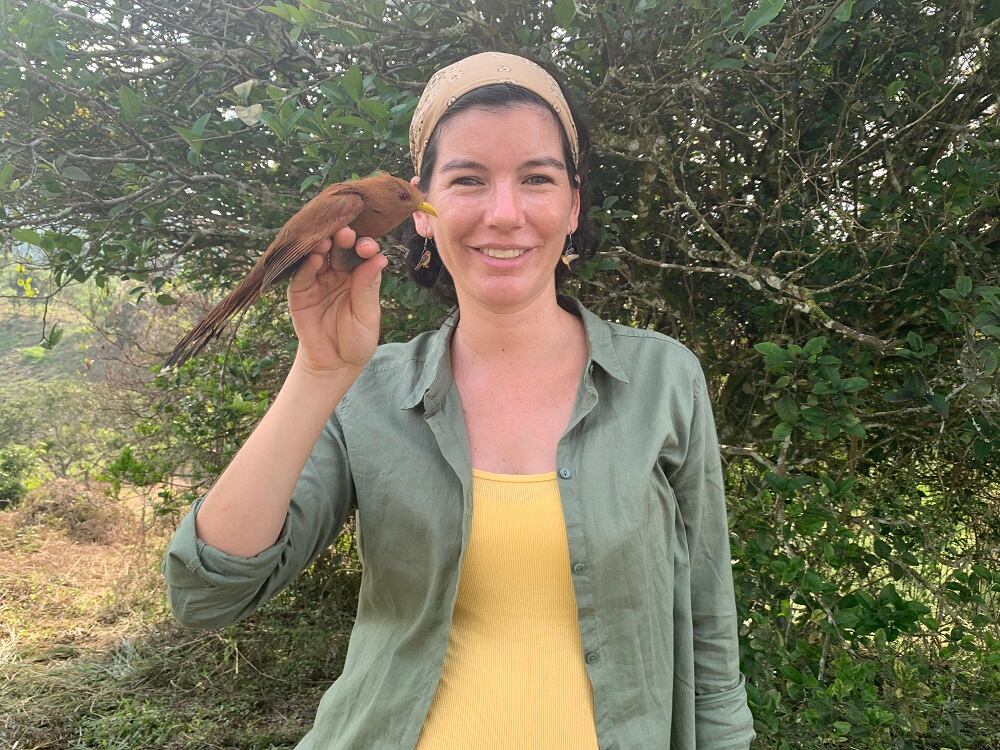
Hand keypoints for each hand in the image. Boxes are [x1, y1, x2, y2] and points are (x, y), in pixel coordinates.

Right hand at [286, 226, 386, 376]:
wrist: (334, 364)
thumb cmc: (356, 340)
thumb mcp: (367, 316)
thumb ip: (368, 288)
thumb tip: (379, 259)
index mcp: (359, 275)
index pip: (362, 254)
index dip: (365, 247)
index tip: (368, 247)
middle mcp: (338, 272)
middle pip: (340, 249)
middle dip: (343, 239)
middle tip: (345, 234)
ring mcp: (317, 280)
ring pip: (319, 256)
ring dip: (322, 246)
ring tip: (327, 240)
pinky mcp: (299, 291)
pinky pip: (301, 274)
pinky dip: (306, 265)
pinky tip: (313, 258)